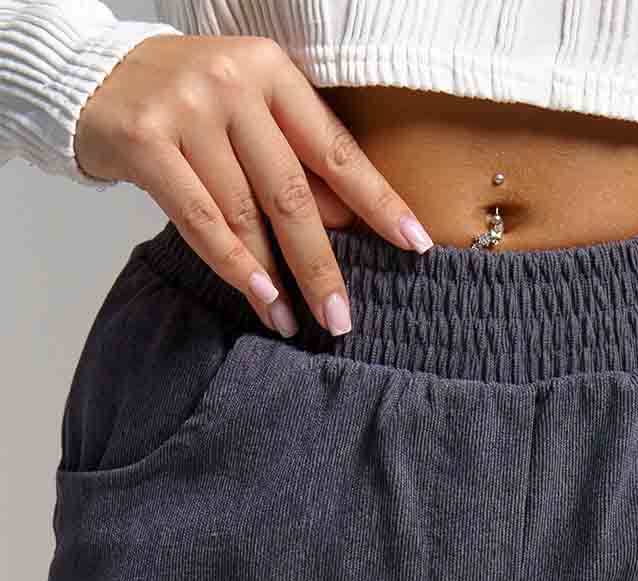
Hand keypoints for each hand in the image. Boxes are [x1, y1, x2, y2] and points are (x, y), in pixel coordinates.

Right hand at [73, 34, 434, 337]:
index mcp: (272, 71)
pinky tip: (258, 295)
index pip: (336, 150)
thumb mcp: (249, 113)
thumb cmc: (186, 103)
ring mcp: (186, 108)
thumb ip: (292, 160)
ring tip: (292, 321)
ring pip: (245, 212)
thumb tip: (348, 227)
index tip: (415, 245)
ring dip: (274, 277)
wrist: (90, 74)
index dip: (378, 202)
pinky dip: (231, 263)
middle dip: (322, 265)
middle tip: (342, 318)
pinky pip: (198, 217)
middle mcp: (233, 82)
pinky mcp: (146, 139)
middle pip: (292, 193)